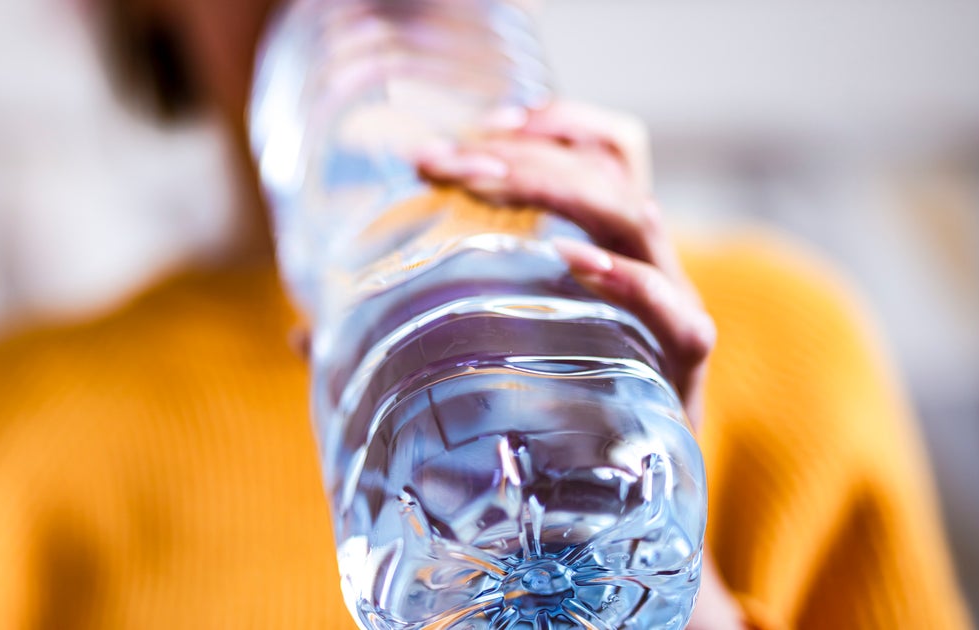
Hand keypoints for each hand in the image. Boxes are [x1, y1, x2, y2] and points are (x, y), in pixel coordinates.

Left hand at [417, 100, 741, 628]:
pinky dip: (627, 278)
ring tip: (486, 181)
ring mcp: (666, 318)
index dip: (554, 125)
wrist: (598, 533)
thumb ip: (395, 344)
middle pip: (609, 174)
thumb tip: (299, 330)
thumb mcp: (466, 370)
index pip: (607, 157)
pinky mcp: (679, 374)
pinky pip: (671, 311)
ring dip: (562, 186)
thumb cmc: (533, 435)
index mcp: (603, 257)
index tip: (479, 124)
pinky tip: (570, 260)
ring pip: (639, 218)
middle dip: (524, 151)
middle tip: (444, 159)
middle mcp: (642, 273)